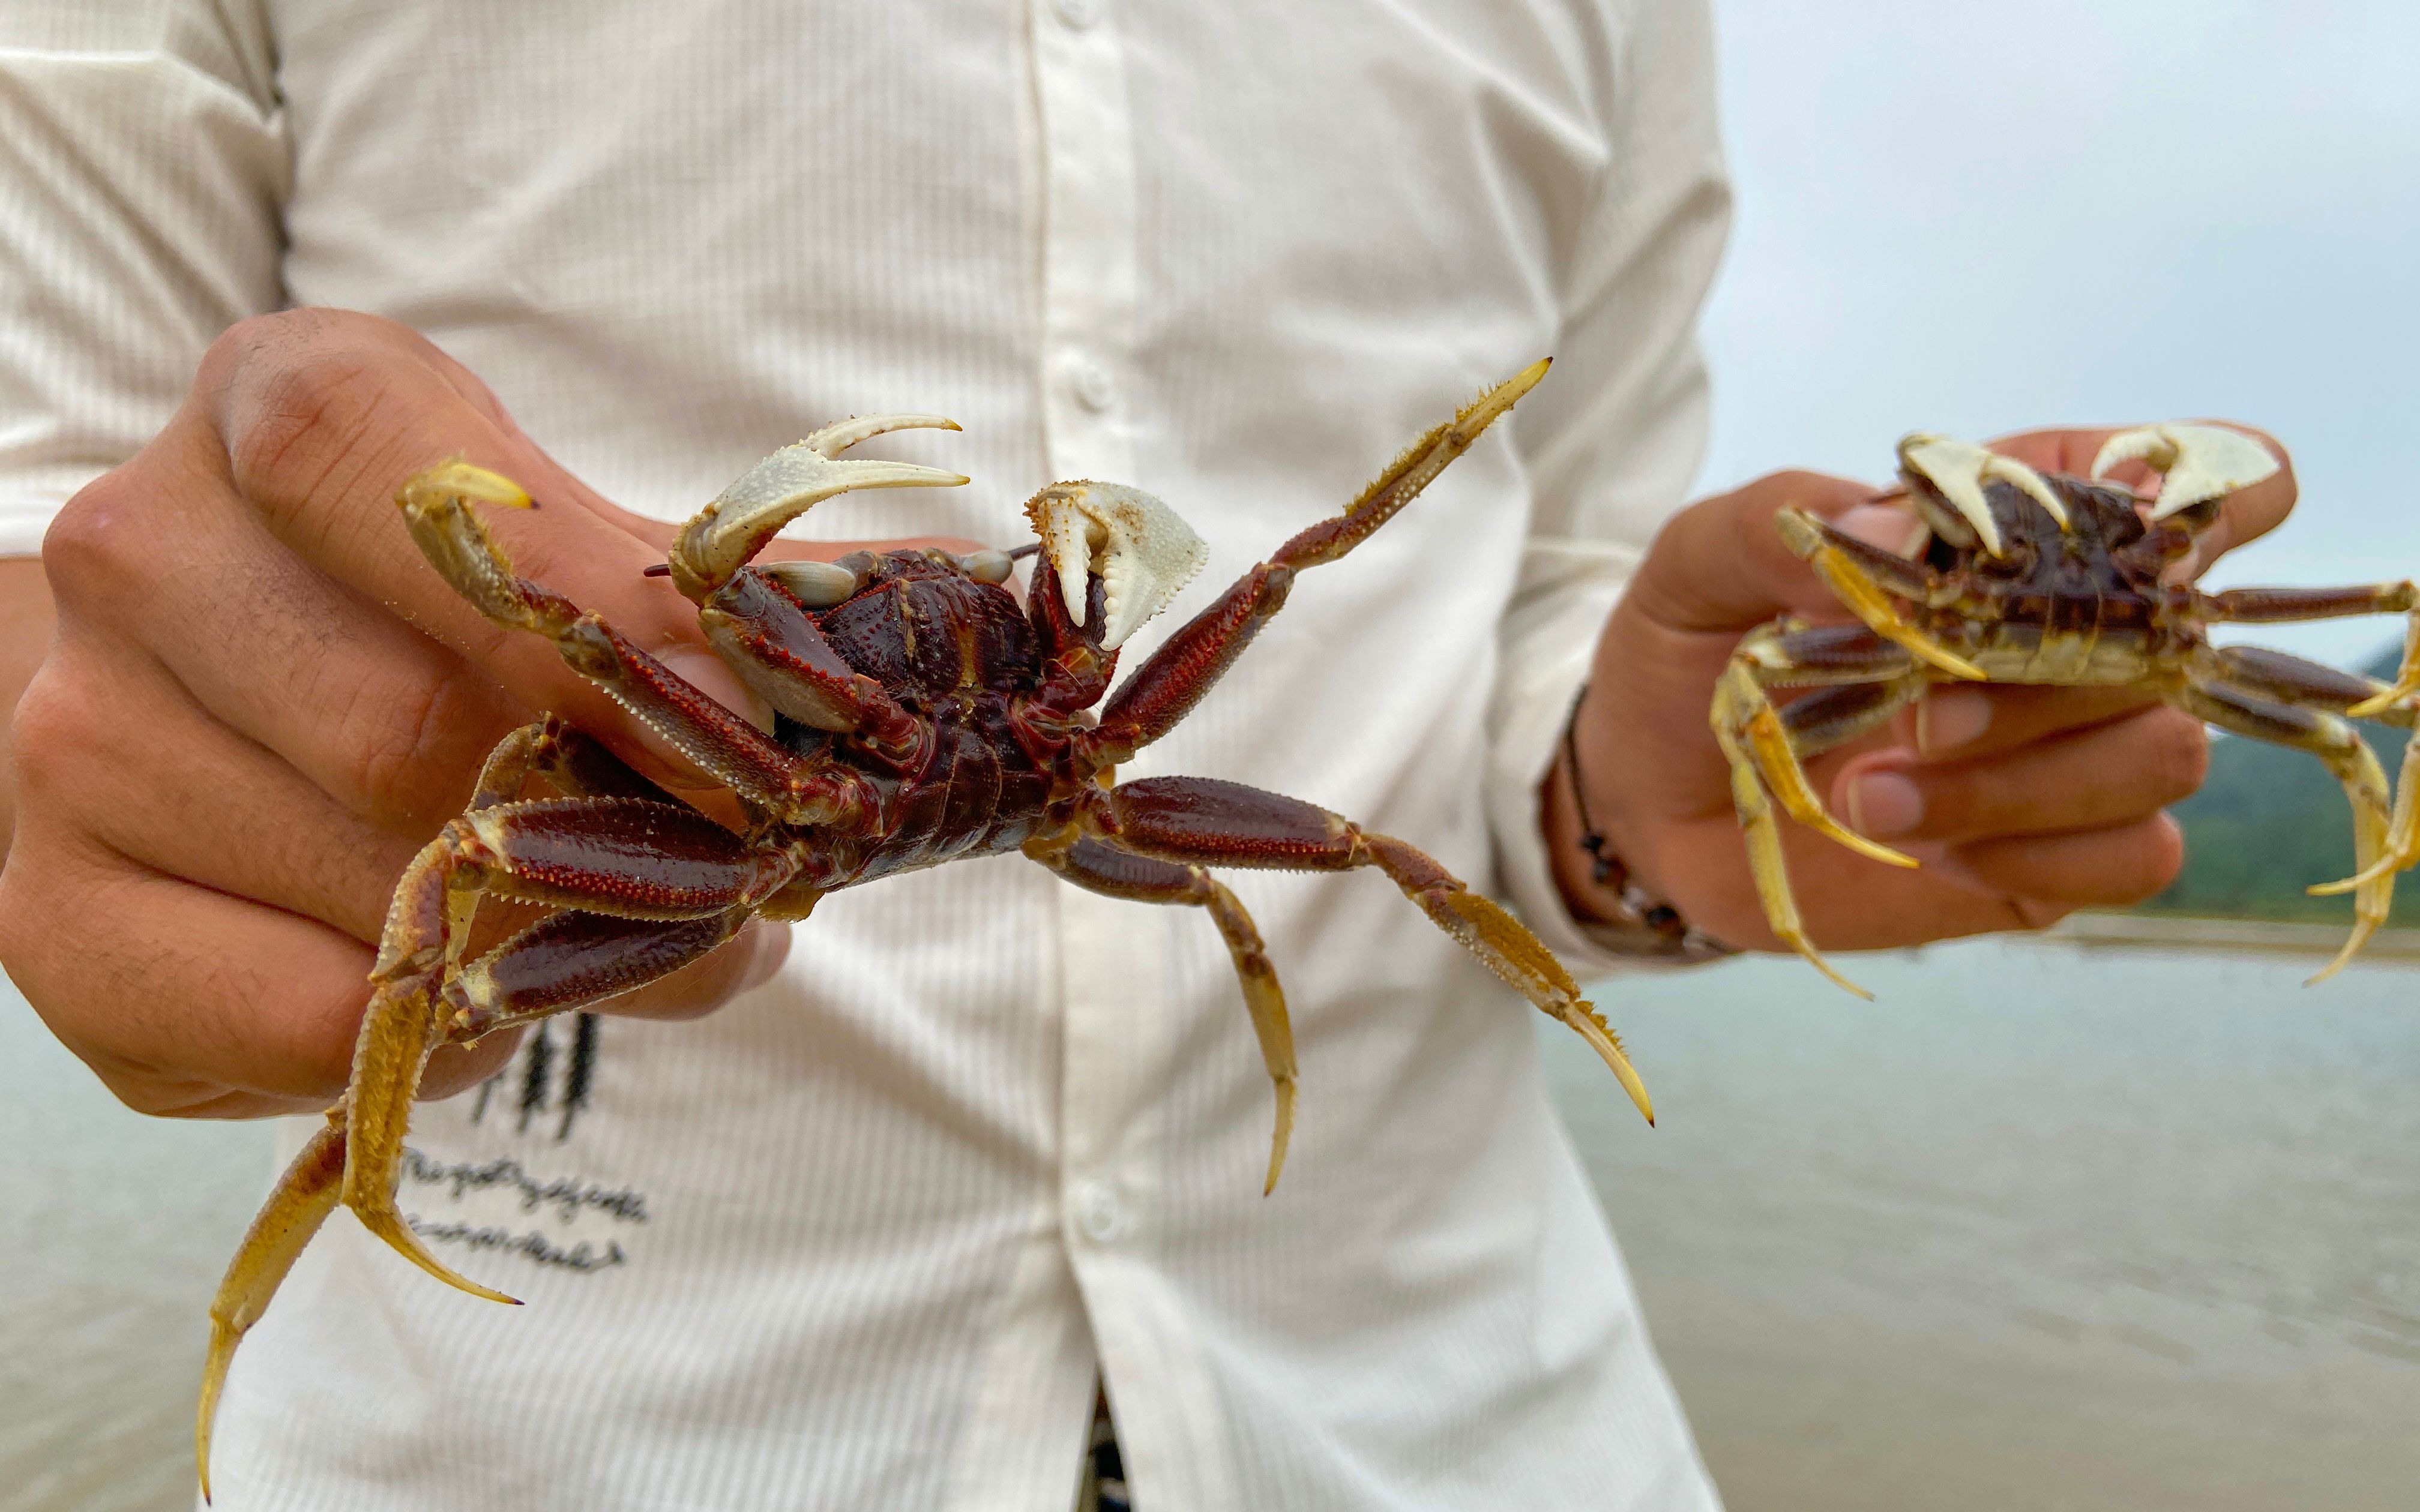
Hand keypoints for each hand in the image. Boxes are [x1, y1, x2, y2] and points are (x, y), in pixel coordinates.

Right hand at [0, 310, 969, 1117]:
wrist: (203, 684)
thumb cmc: (422, 605)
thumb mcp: (566, 539)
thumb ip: (734, 592)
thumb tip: (946, 631)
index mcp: (288, 409)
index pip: (437, 498)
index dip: (612, 623)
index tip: (761, 728)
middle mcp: (143, 553)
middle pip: (417, 728)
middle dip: (624, 838)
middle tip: (752, 890)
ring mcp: (72, 739)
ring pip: (372, 890)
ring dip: (553, 952)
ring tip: (646, 941)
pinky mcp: (52, 916)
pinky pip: (295, 1023)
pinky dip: (436, 1034)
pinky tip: (478, 988)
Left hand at [1550, 425, 2296, 954]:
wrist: (1649, 797)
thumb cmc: (1692, 656)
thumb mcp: (1697, 564)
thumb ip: (1781, 521)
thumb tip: (1895, 528)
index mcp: (2017, 526)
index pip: (2200, 483)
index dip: (2210, 505)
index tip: (2129, 548)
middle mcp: (2075, 632)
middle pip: (2179, 638)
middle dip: (2052, 681)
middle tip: (1916, 715)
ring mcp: (2076, 749)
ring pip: (2164, 756)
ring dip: (2022, 782)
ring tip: (1872, 795)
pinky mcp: (2056, 851)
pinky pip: (2133, 857)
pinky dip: (2035, 856)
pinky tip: (1930, 849)